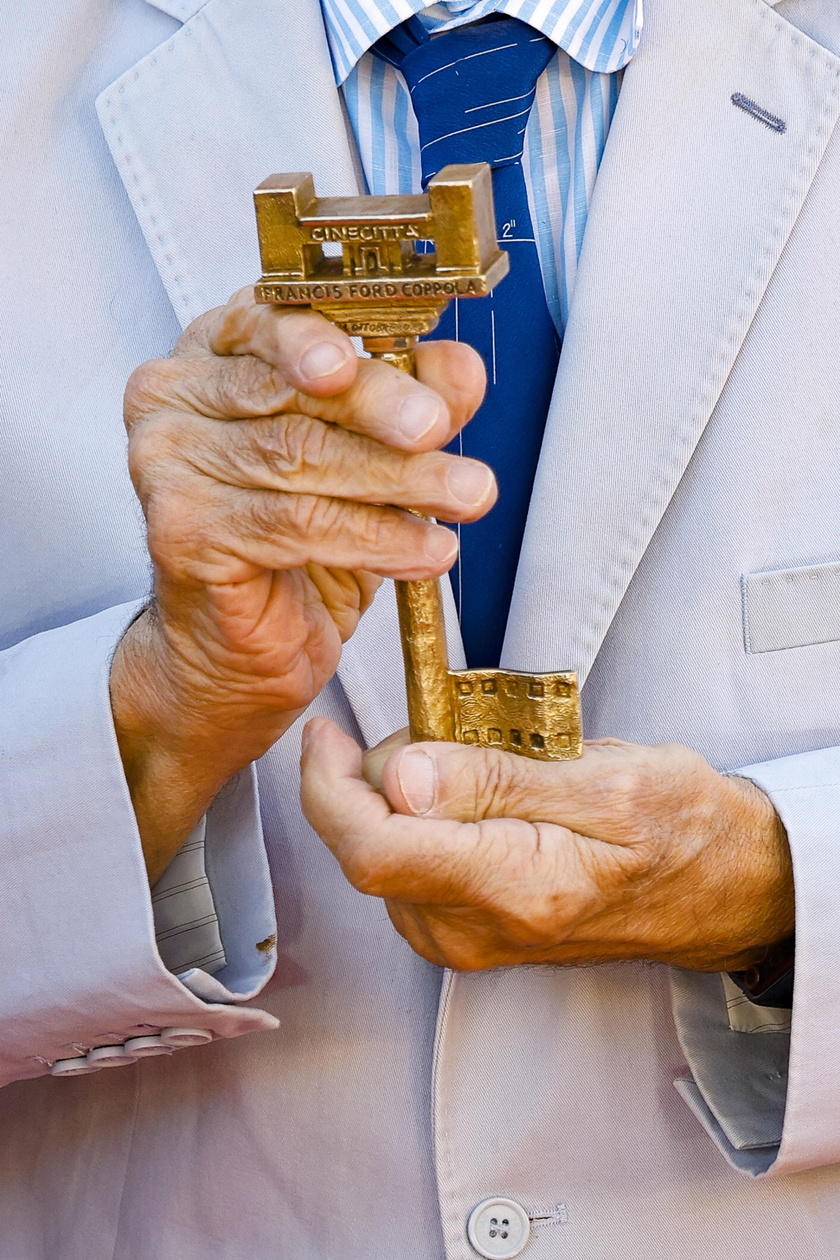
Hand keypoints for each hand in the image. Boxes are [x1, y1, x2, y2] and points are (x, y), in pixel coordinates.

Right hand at [110, 288, 489, 879]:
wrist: (239, 649)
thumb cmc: (297, 547)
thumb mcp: (373, 465)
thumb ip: (414, 408)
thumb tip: (459, 367)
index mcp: (216, 351)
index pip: (275, 317)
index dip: (341, 333)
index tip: (395, 345)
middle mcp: (175, 394)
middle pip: (291, 390)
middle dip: (384, 411)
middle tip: (444, 430)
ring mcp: (167, 460)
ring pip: (299, 457)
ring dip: (399, 481)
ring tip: (468, 497)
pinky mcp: (179, 528)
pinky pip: (293, 524)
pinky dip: (373, 537)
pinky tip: (426, 551)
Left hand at [301, 721, 793, 971]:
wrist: (720, 890)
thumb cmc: (682, 831)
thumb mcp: (605, 780)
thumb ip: (496, 779)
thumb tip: (402, 775)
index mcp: (513, 889)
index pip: (374, 850)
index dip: (330, 786)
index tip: (326, 732)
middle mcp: (476, 931)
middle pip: (368, 847)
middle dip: (380, 773)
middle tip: (449, 731)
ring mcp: (465, 939)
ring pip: (381, 854)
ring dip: (401, 795)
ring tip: (476, 763)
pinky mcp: (463, 933)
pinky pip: (406, 866)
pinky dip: (417, 819)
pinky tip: (471, 796)